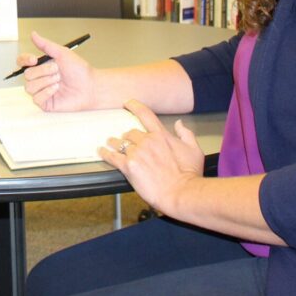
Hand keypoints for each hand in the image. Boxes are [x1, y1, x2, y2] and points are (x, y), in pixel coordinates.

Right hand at [19, 31, 96, 111]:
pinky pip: (36, 98)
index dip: (24, 60)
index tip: (34, 59)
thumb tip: (33, 34)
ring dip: (45, 82)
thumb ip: (45, 44)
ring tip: (58, 81)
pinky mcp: (44, 103)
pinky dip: (47, 92)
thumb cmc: (79, 71)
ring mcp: (41, 91)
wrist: (90, 86)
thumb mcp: (62, 53)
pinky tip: (57, 89)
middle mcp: (39, 78)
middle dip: (43, 71)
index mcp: (41, 65)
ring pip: (29, 87)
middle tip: (57, 71)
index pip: (23, 62)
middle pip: (27, 74)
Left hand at [99, 99, 204, 214]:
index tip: (128, 103)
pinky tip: (102, 152)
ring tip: (110, 143)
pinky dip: (105, 154)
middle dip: (127, 136)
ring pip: (120, 143)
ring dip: (114, 143)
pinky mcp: (129, 166)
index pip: (145, 114)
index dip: (134, 106)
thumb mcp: (194, 150)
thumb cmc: (189, 174)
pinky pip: (112, 157)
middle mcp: (147, 141)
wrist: (181, 192)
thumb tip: (179, 123)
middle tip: (124, 139)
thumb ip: (186, 134)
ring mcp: (137, 153)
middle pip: (130, 132)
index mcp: (161, 135)